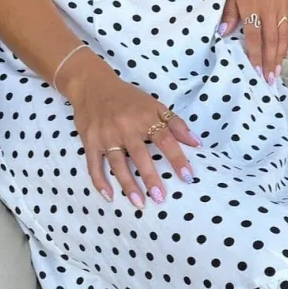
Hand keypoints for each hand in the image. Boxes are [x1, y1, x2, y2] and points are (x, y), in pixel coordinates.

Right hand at [58, 55, 201, 207]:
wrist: (92, 85)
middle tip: (160, 198)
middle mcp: (125, 127)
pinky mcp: (90, 142)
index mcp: (144, 117)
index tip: (187, 177)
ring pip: (118, 164)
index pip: (165, 139)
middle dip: (150, 177)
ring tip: (139, 203)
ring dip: (128, 184)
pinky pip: (94, 165)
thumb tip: (197, 143)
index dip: (177, 158)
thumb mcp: (154, 105)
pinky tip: (109, 196)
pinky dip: (99, 181)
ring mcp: (106, 136)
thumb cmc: (127, 98)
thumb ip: (176, 124)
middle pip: (140, 155)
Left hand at [217, 0, 287, 82]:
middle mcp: (269, 8)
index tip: (257, 73)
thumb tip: (223, 34)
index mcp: (252, 6)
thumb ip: (229, 12)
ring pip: (283, 35)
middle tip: (271, 79)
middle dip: (271, 62)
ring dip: (281, 54)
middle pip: (271, 41)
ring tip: (279, 70)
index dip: (256, 57)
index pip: (254, 38)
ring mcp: (280, 4)